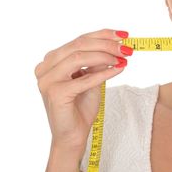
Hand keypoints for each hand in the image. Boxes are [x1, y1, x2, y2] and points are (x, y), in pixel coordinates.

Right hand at [34, 29, 131, 155]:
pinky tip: (118, 70)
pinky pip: (84, 79)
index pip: (79, 40)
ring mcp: (47, 80)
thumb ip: (96, 62)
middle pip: (79, 45)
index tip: (123, 35)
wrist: (73, 136)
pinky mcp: (55, 92)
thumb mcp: (91, 79)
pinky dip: (103, 73)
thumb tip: (114, 46)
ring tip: (123, 59)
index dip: (102, 35)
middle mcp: (45, 68)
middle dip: (106, 44)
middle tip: (127, 48)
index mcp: (51, 61)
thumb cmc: (80, 107)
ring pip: (79, 57)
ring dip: (105, 56)